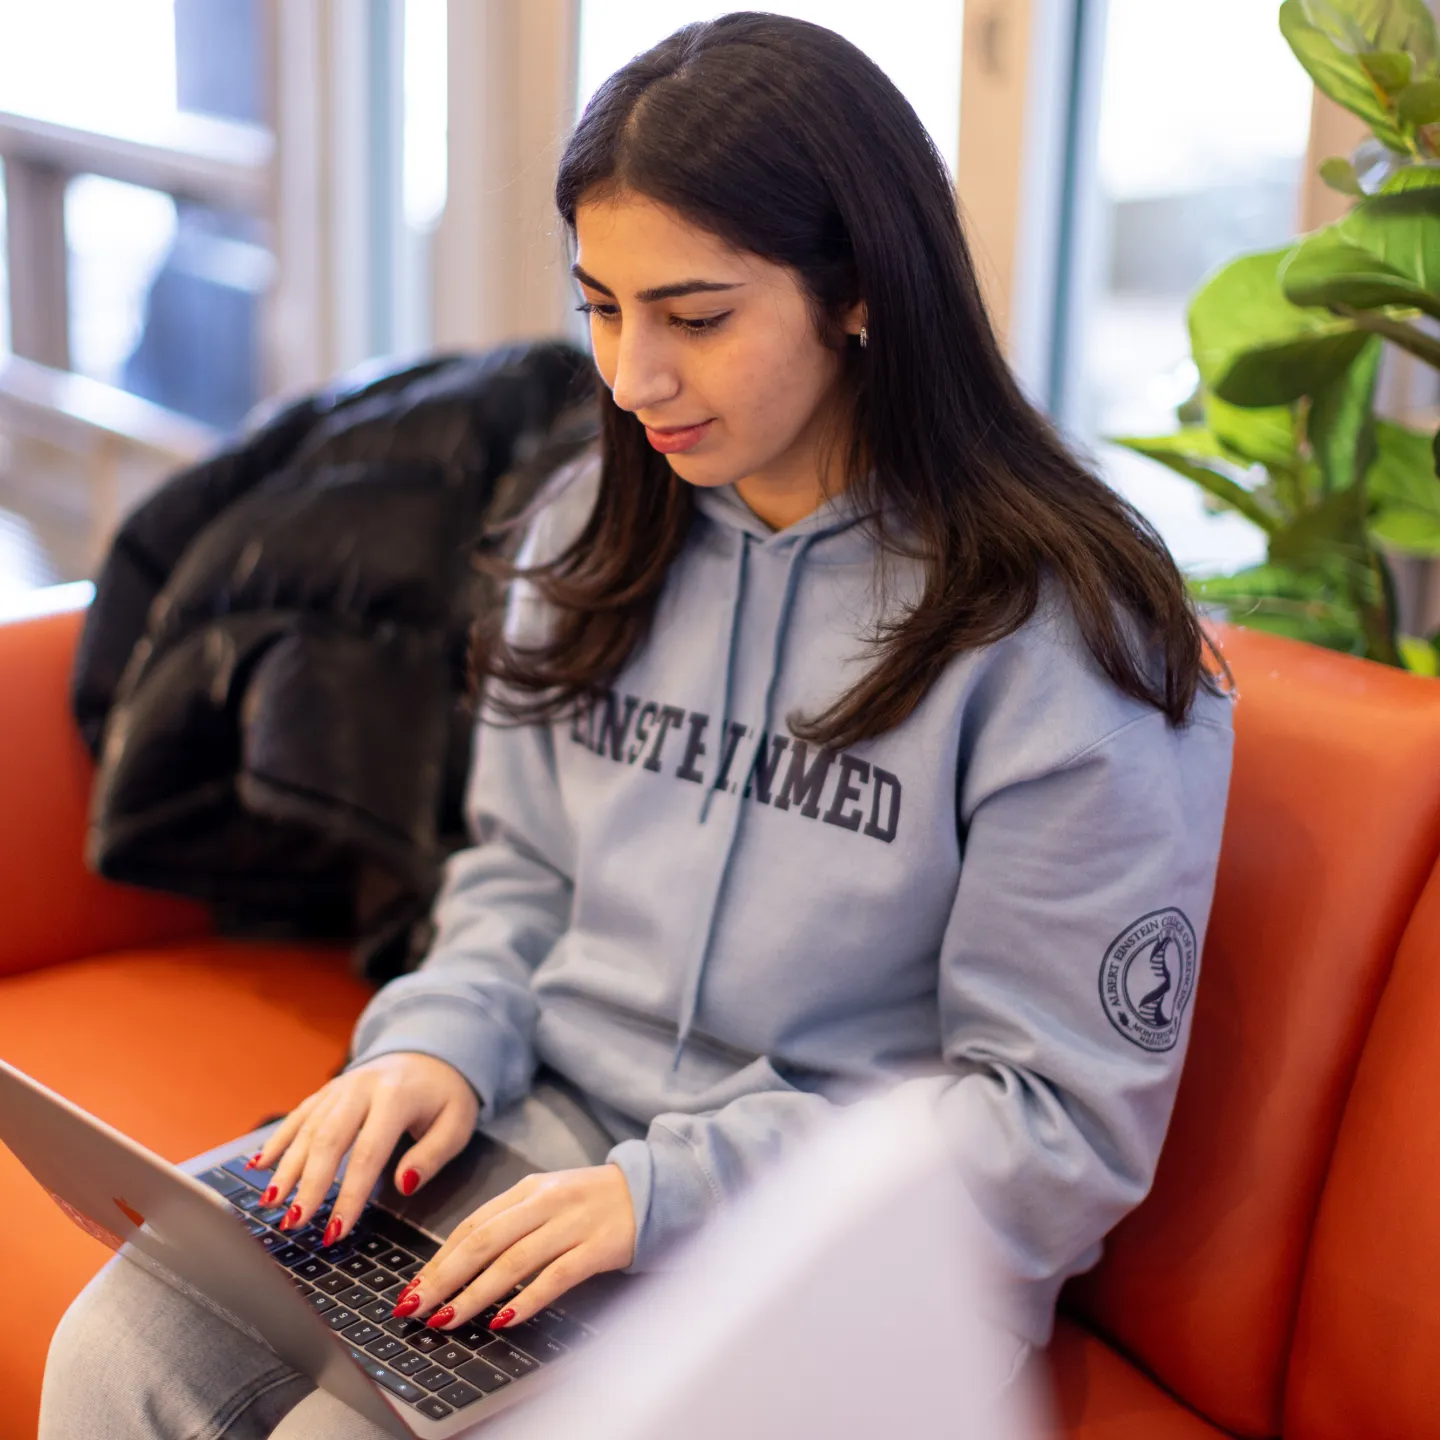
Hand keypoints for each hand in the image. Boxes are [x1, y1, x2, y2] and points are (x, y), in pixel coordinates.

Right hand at [248, 1052, 478, 1243]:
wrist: (431, 1053)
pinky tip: (258, 1165)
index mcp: (397, 1096)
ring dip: (286, 1167)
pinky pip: (299, 1115)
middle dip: (308, 1184)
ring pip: (307, 1128)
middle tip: (293, 1222)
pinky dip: (277, 1140)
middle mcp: (362, 1087)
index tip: (335, 1230)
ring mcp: (341, 1086)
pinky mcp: (328, 1090)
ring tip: (270, 1203)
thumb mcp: (457, 1124)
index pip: (369, 1152)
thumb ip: (433, 1155)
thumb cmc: (444, 1097)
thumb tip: (404, 1185)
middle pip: (329, 1139)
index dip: (350, 1193)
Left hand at [393, 1165, 636, 1332]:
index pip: (472, 1225)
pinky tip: (503, 1320)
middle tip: (415, 1308)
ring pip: (513, 1261)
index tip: (412, 1289)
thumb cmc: (591, 1201)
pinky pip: (555, 1276)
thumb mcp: (546, 1199)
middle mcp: (544, 1203)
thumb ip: (510, 1223)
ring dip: (475, 1294)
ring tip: (447, 1319)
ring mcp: (571, 1224)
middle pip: (484, 1242)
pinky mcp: (597, 1247)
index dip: (438, 1259)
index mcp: (527, 1189)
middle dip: (444, 1279)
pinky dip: (527, 1299)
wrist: (651, 1188)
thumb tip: (459, 1264)